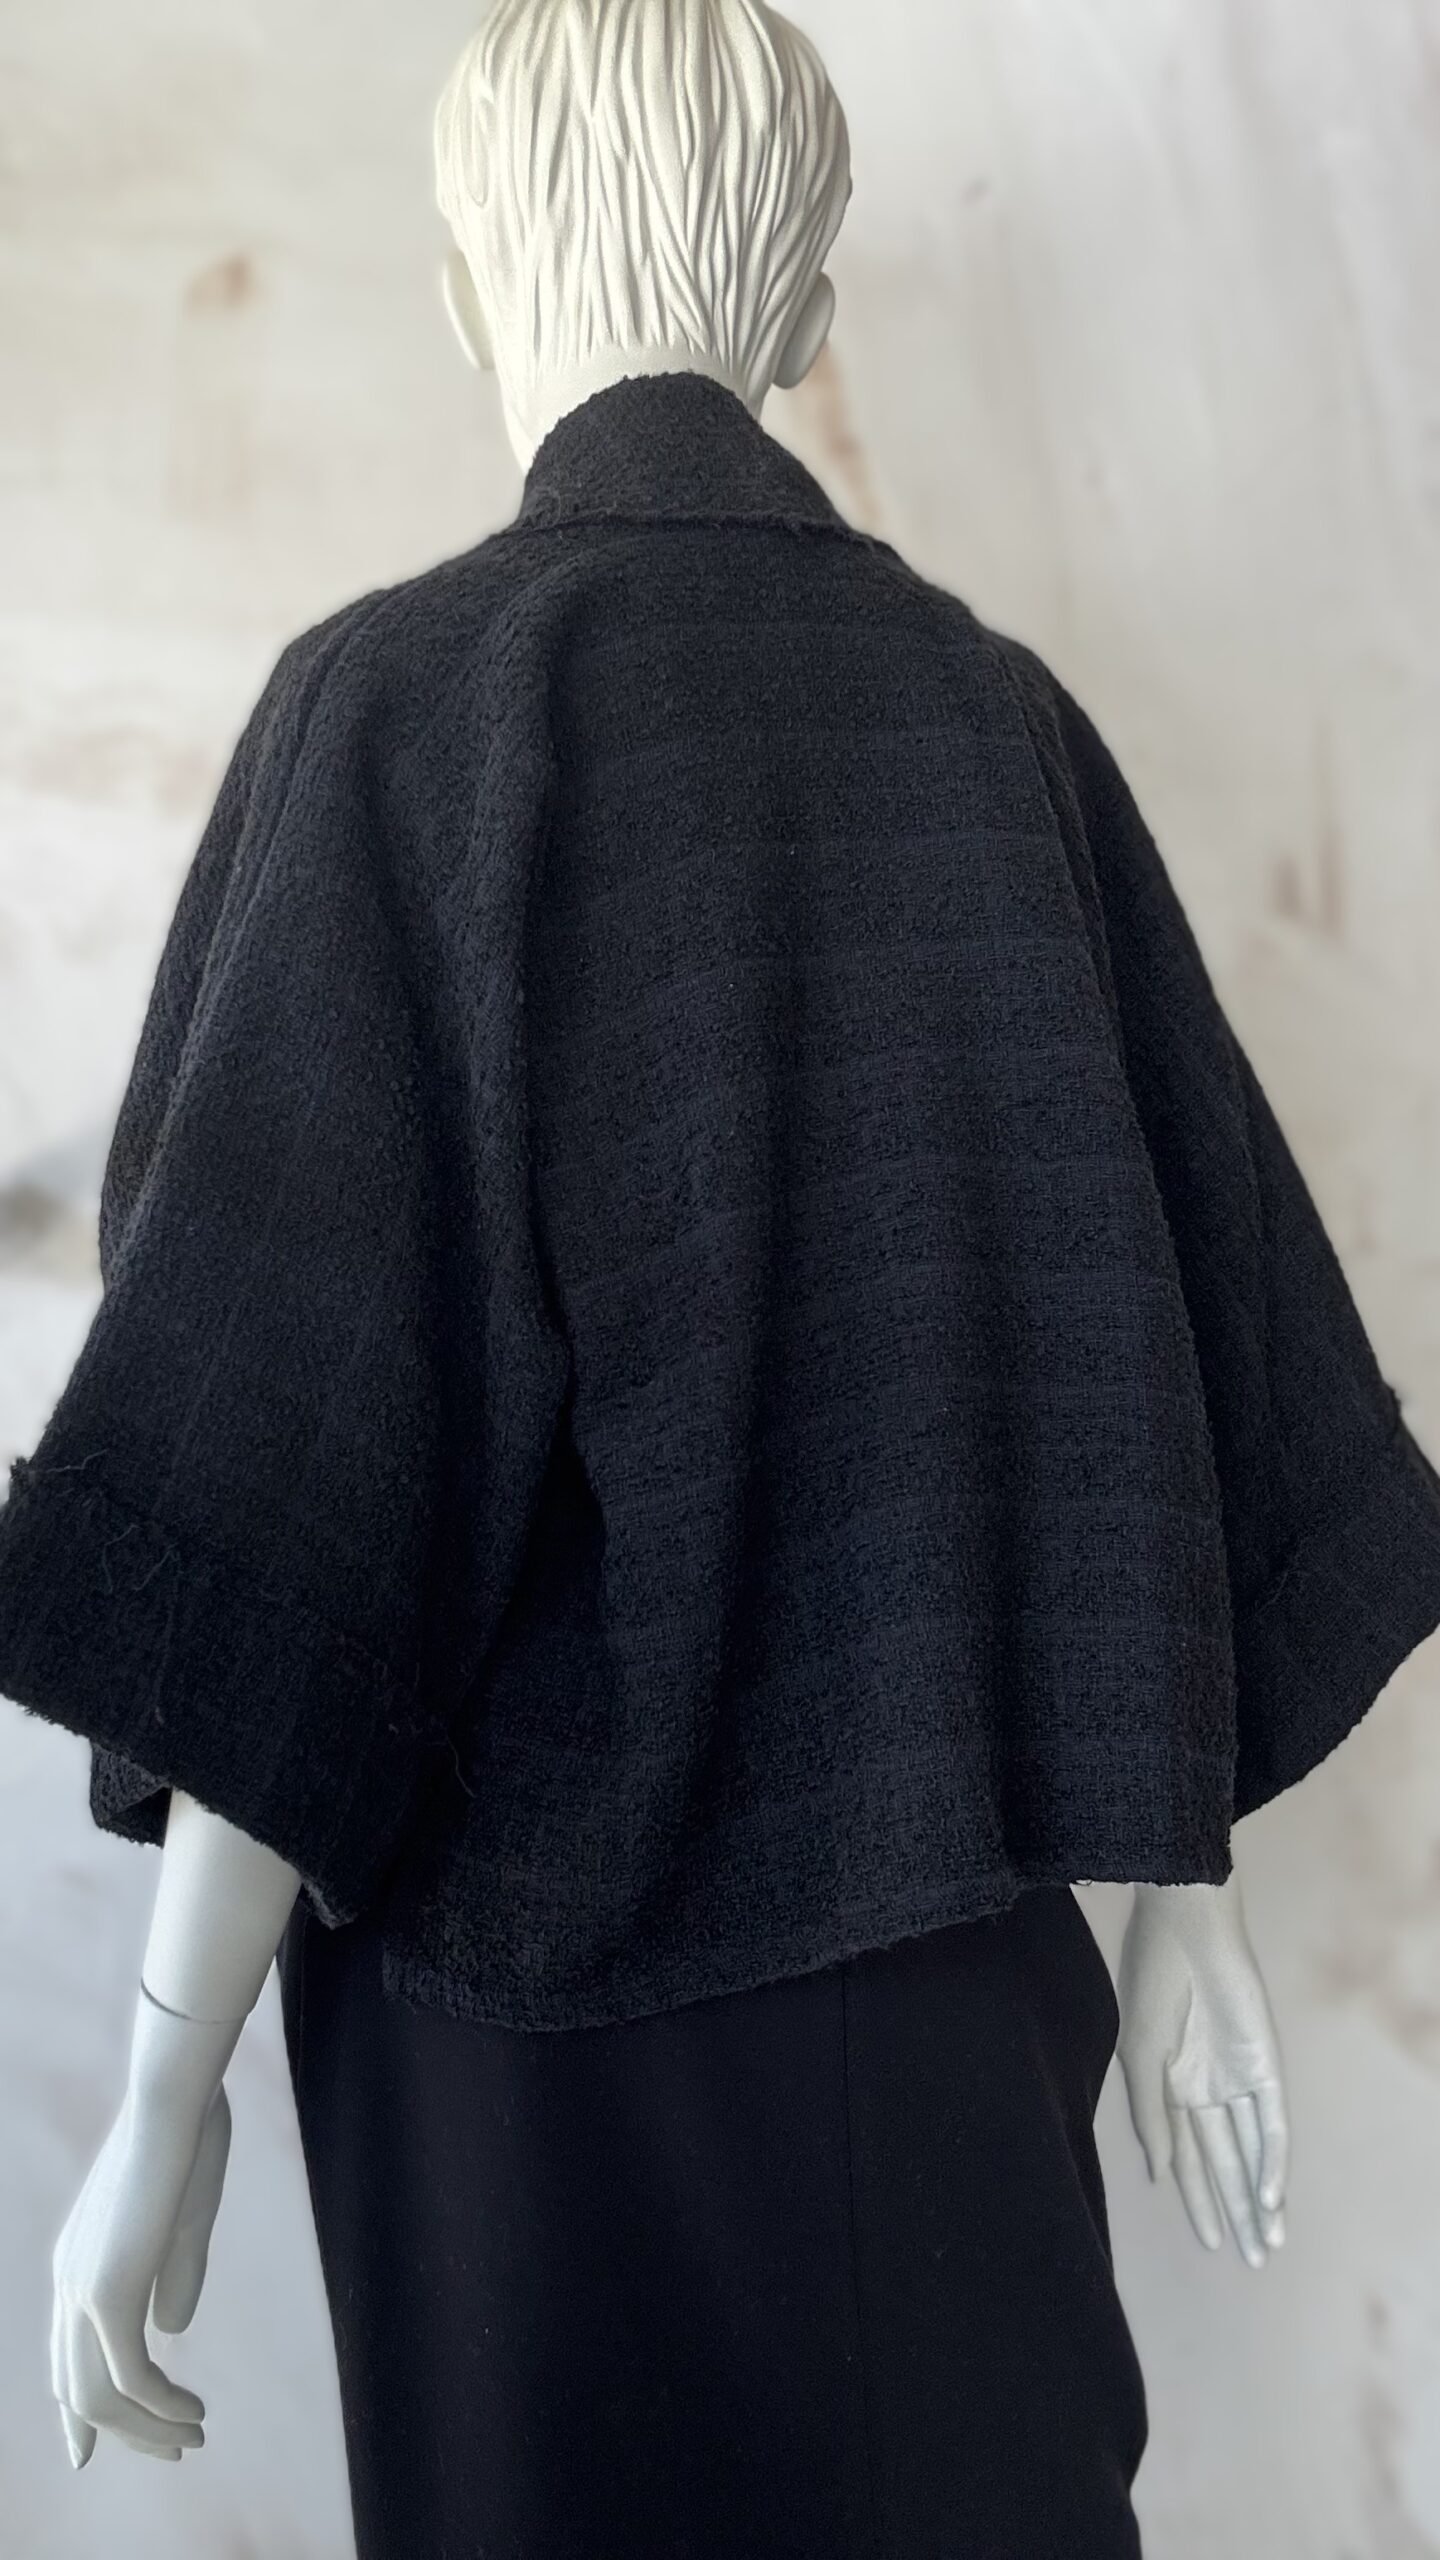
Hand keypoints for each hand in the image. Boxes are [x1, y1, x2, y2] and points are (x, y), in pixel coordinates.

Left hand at [50, 2073, 229, 2467]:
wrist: (177, 2098)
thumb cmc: (188, 2141)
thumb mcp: (183, 2220)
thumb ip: (173, 2275)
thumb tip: (168, 2332)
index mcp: (79, 2262)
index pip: (67, 2358)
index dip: (85, 2412)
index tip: (112, 2447)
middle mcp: (69, 2282)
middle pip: (77, 2389)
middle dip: (126, 2433)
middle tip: (178, 2449)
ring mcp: (84, 2288)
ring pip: (100, 2395)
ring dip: (148, 2428)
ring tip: (194, 2435)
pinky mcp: (111, 2290)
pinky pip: (131, 2374)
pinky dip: (162, 2405)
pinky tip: (195, 2410)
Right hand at [1116, 1878, 1287, 2268]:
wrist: (1184, 1925)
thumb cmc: (1152, 1979)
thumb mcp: (1139, 2054)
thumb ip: (1151, 2117)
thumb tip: (1160, 2176)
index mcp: (1172, 2083)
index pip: (1190, 2156)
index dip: (1199, 2199)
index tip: (1213, 2244)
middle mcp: (1209, 2086)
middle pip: (1226, 2162)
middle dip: (1236, 2211)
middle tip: (1251, 2259)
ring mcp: (1239, 2077)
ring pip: (1254, 2152)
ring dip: (1260, 2198)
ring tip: (1268, 2244)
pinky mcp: (1264, 2064)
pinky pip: (1271, 2124)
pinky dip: (1271, 2162)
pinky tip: (1269, 2198)